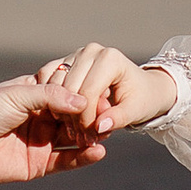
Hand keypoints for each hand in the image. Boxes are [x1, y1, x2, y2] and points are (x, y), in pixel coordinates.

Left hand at [0, 72, 113, 189]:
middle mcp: (42, 117)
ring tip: (106, 134)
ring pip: (75, 138)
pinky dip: (83, 157)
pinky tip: (98, 152)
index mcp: (36, 95)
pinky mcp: (40, 164)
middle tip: (109, 115)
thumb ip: (51, 96)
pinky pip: (67, 161)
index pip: (68, 92)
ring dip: (91, 136)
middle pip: (75, 116)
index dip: (84, 93)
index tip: (103, 93)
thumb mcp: (19, 94)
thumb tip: (83, 101)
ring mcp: (42, 141)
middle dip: (92, 116)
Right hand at [37, 42, 177, 132]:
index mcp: (110, 59)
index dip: (86, 119)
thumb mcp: (136, 111)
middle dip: (73, 118)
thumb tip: (100, 127)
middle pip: (70, 89)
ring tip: (75, 131)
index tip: (90, 138)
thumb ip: (118, 118)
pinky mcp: (66, 62)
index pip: (88, 92)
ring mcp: (76, 55)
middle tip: (81, 138)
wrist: (142, 87)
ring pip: (56, 85)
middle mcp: (91, 51)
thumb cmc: (141, 98)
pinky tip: (64, 118)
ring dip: (61, 111)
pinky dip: (52, 100)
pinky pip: (48, 80)